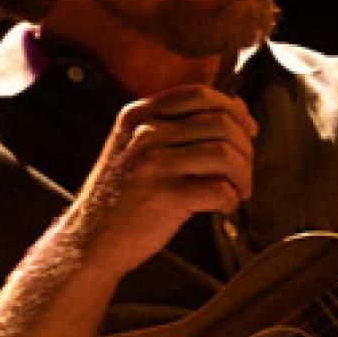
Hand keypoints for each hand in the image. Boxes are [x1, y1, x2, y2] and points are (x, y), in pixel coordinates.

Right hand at [66, 85, 257, 276]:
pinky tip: (223, 207)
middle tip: (244, 172)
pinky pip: (219, 189)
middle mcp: (144, 133)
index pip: (200, 95)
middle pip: (219, 123)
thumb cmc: (121, 198)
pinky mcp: (165, 196)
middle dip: (244, 148)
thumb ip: (177, 126)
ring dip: (243, 175)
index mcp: (138, 115)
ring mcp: (153, 163)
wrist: (89, 241)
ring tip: (238, 191)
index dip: (234, 109)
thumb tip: (235, 107)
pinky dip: (231, 200)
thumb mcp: (136, 148)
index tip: (249, 130)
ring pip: (224, 154)